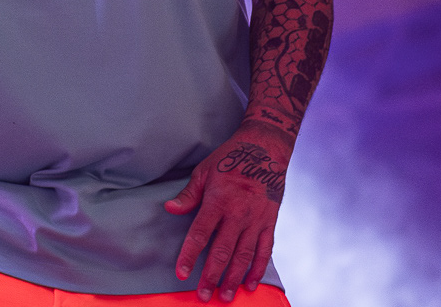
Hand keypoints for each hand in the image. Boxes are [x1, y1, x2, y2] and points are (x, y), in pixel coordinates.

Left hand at [164, 121, 291, 301]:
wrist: (265, 148)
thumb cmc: (230, 158)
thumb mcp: (204, 171)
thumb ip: (188, 194)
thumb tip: (170, 209)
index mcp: (218, 200)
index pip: (200, 234)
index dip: (189, 255)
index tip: (181, 273)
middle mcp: (238, 213)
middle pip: (222, 251)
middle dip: (212, 276)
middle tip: (204, 296)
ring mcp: (256, 219)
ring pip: (244, 255)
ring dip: (233, 278)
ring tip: (225, 296)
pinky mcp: (270, 222)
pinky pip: (265, 250)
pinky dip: (258, 268)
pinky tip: (250, 284)